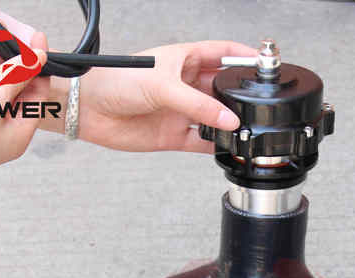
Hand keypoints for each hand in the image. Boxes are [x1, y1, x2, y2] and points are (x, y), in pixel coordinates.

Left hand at [39, 39, 256, 152]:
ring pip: (214, 117)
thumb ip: (197, 105)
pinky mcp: (173, 135)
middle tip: (259, 104)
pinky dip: (216, 145)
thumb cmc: (115, 82)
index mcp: (184, 59)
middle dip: (240, 95)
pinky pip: (202, 141)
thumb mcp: (162, 86)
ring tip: (246, 129)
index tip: (265, 63)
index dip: (243, 56)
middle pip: (222, 88)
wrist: (89, 110)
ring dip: (229, 124)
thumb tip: (228, 119)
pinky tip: (227, 147)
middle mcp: (185, 85)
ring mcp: (180, 111)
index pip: (222, 53)